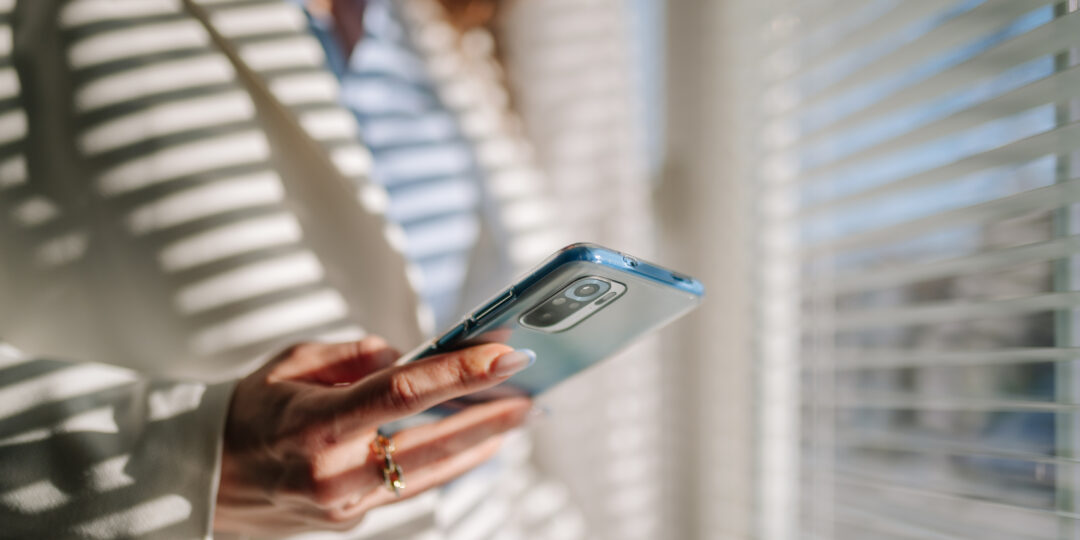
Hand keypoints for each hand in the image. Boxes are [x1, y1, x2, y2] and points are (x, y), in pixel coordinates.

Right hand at [213, 336, 533, 535]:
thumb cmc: (248, 412)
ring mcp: (344, 505)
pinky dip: (449, 461)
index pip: (399, 394)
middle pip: (430, 443)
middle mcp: (330, 474)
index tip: (503, 354)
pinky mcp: (352, 519)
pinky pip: (413, 485)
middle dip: (488, 414)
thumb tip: (409, 358)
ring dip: (481, 442)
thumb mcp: (290, 364)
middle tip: (532, 388)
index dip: (458, 373)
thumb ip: (353, 357)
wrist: (203, 482)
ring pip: (431, 472)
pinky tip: (480, 439)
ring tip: (522, 413)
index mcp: (310, 425)